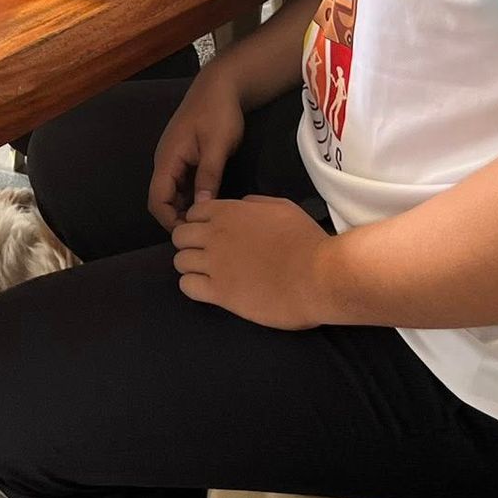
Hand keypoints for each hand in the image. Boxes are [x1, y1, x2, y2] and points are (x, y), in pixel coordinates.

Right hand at [148, 63, 246, 229]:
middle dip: (178, 218)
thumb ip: (209, 175)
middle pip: (162, 200)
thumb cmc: (218, 112)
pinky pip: (182, 185)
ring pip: (173, 194)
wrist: (221, 86)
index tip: (193, 233)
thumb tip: (201, 207)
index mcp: (167, 158)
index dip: (170, 220)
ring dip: (185, 208)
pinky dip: (192, 197)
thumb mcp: (217, 145)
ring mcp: (174, 159)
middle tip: (203, 233)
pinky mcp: (185, 158)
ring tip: (208, 222)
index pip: (157, 199)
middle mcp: (166, 161)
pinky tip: (210, 204)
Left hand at [171, 195, 330, 328]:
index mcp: (228, 212)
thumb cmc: (306, 240)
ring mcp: (214, 264)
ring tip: (208, 275)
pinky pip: (187, 286)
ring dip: (191, 267)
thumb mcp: (282, 208)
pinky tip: (210, 290)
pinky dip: (193, 287)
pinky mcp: (219, 292)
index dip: (200, 224)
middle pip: (180, 237)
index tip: (211, 235)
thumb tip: (240, 205)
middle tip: (208, 256)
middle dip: (190, 245)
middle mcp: (214, 235)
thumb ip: (254, 204)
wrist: (318, 276)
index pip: (193, 214)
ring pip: (179, 262)